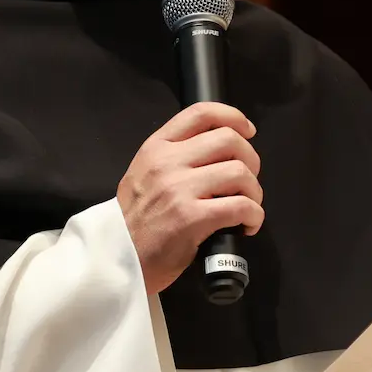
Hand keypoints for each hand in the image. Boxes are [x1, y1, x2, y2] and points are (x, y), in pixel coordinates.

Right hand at [119, 103, 264, 293]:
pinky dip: (254, 216)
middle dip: (250, 160)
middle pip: (229, 140)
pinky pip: (242, 206)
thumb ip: (173, 157)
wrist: (117, 258)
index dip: (233, 117)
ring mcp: (179, 190)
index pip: (201, 113)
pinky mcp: (191, 218)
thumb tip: (218, 152)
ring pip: (240, 172)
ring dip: (254, 192)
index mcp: (156, 148)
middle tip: (247, 181)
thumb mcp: (143, 174)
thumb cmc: (135, 221)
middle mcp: (167, 163)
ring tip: (247, 206)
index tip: (247, 131)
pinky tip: (247, 225)